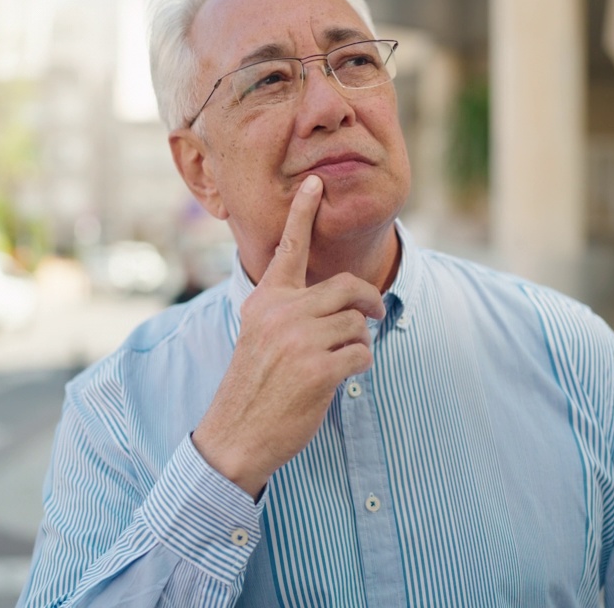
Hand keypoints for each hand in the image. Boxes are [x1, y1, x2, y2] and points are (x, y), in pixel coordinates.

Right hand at [192, 175, 385, 497]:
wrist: (237, 432)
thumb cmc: (255, 385)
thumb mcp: (259, 335)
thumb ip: (288, 310)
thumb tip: (340, 300)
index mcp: (266, 300)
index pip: (288, 249)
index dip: (302, 213)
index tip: (314, 182)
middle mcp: (281, 312)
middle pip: (347, 286)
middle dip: (369, 300)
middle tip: (376, 313)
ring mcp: (299, 340)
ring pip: (357, 323)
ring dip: (360, 343)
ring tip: (341, 360)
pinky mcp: (318, 369)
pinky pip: (361, 353)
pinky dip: (360, 365)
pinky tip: (341, 378)